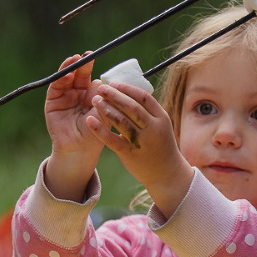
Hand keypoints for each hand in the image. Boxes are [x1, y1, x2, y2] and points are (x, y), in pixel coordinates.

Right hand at [44, 53, 107, 201]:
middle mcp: (78, 94)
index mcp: (92, 96)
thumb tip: (103, 81)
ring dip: (70, 67)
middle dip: (83, 64)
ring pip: (67, 77)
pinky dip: (61, 78)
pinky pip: (56, 86)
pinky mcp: (53, 101)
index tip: (99, 60)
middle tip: (87, 54)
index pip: (93, 78)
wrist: (79, 150)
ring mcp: (65, 97)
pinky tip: (67, 74)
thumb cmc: (95, 135)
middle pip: (80, 75)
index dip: (94, 69)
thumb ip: (104, 99)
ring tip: (75, 59)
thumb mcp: (104, 115)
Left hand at [87, 82, 193, 214]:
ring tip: (94, 100)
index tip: (114, 83)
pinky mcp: (130, 154)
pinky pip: (112, 140)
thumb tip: (125, 93)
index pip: (144, 98)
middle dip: (114, 95)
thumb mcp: (159, 126)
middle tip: (100, 88)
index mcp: (161, 118)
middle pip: (132, 107)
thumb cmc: (160, 146)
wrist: (167, 173)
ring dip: (106, 108)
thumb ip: (146, 112)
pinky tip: (90, 121)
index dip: (127, 89)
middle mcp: (153, 128)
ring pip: (122, 121)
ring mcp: (142, 142)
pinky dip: (100, 130)